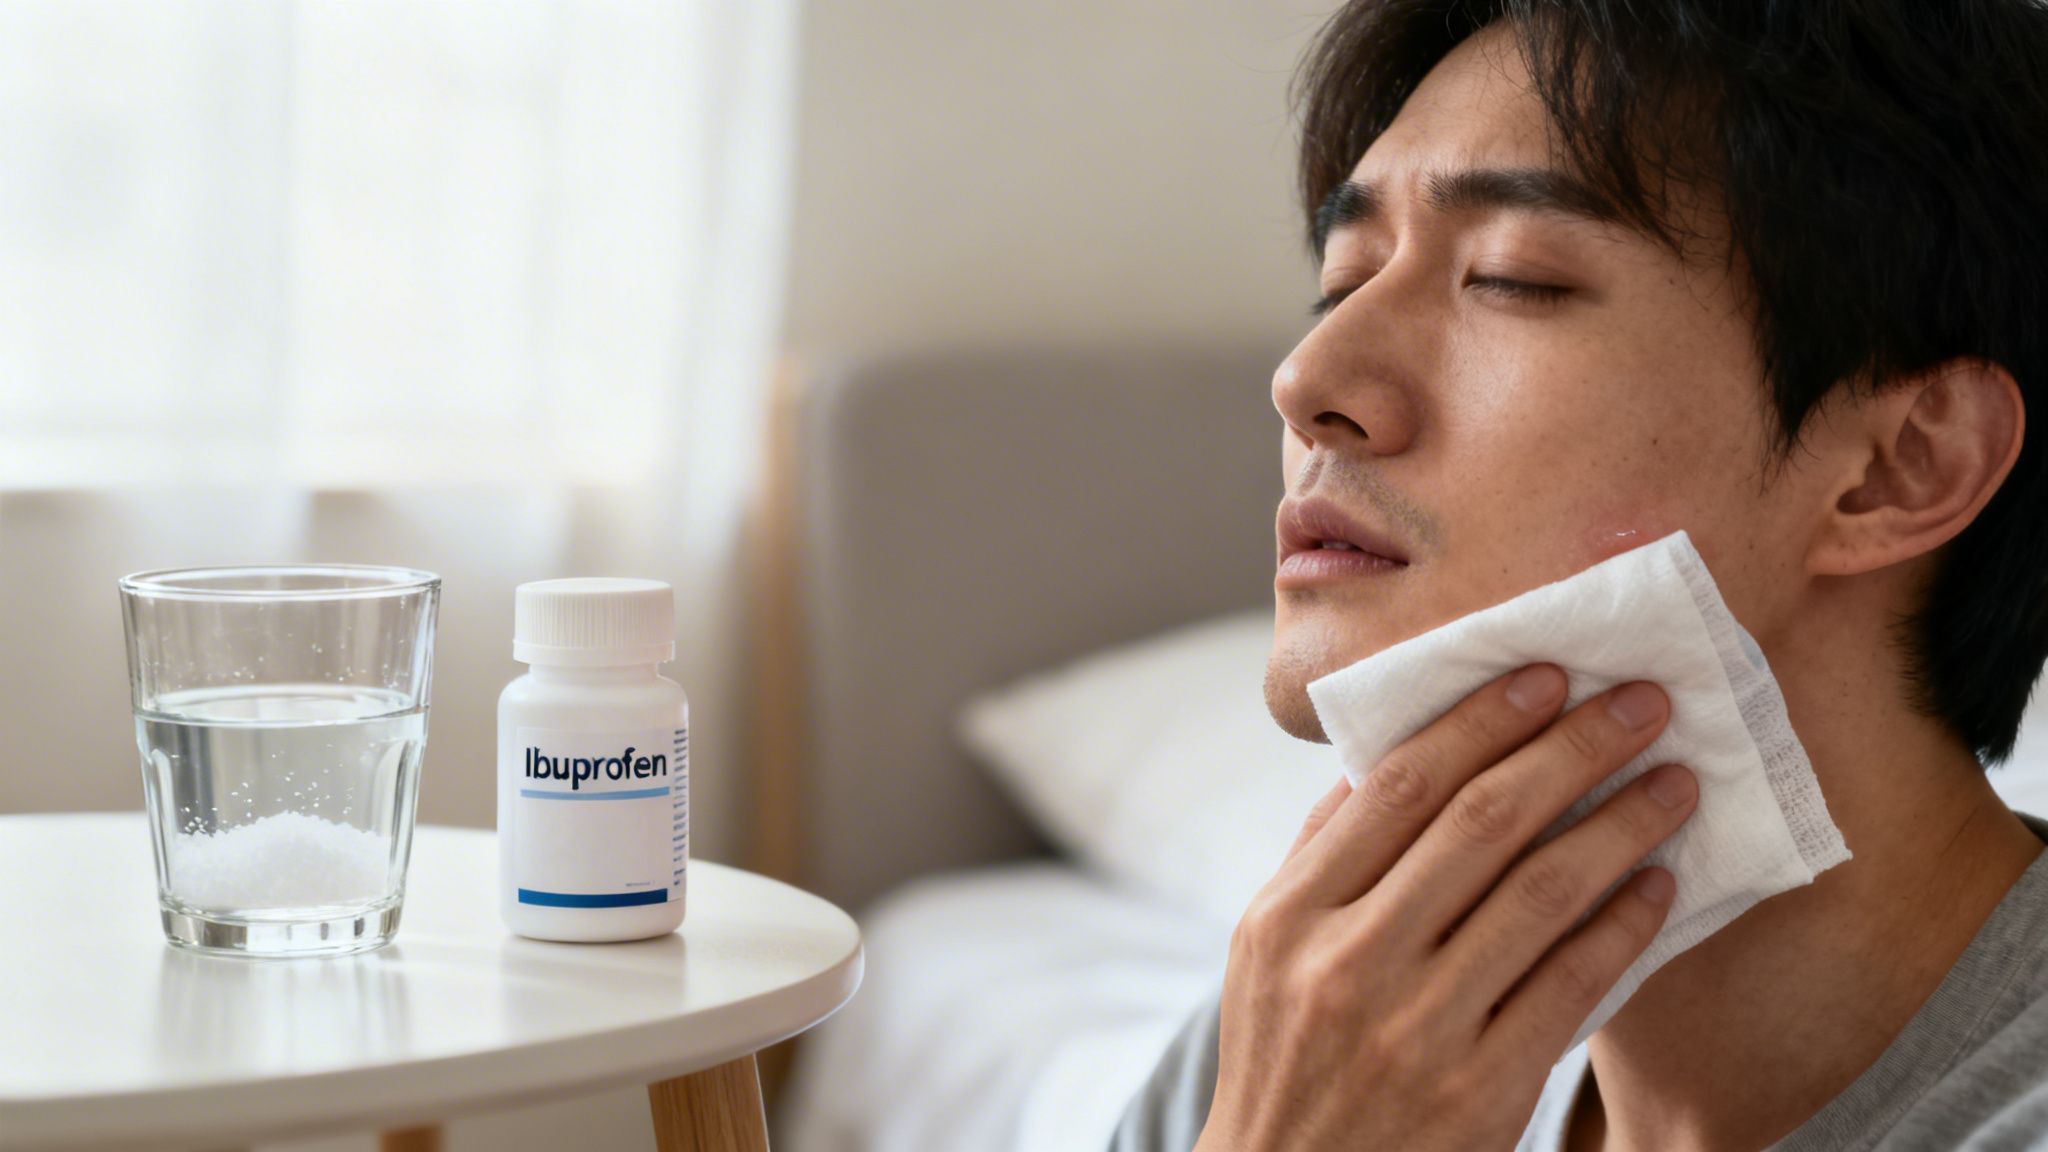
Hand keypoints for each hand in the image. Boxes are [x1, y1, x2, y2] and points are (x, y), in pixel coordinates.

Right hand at [1195, 666, 1695, 1151]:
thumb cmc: (1286, 1059)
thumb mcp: (1266, 952)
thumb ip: (1320, 856)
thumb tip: (1385, 755)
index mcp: (1290, 913)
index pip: (1398, 788)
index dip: (1481, 722)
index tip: (1546, 675)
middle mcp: (1349, 962)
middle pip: (1480, 824)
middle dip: (1571, 749)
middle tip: (1639, 702)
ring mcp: (1418, 1029)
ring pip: (1541, 896)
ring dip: (1621, 826)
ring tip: (1674, 781)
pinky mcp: (1481, 1092)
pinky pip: (1571, 986)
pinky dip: (1624, 926)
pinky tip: (1661, 883)